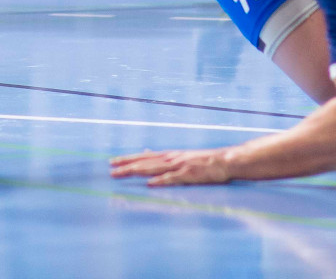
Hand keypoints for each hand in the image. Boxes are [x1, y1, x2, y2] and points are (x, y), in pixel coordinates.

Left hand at [110, 148, 233, 185]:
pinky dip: (161, 181)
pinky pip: (173, 178)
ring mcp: (180, 166)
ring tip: (123, 174)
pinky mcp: (189, 175)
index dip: (128, 159)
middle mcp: (171, 159)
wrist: (224, 160)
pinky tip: (151, 184)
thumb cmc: (202, 160)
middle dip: (127, 166)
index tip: (112, 162)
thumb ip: (162, 156)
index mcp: (169, 155)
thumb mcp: (179, 155)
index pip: (144, 157)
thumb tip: (145, 151)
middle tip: (111, 169)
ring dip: (137, 171)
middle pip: (145, 162)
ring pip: (154, 168)